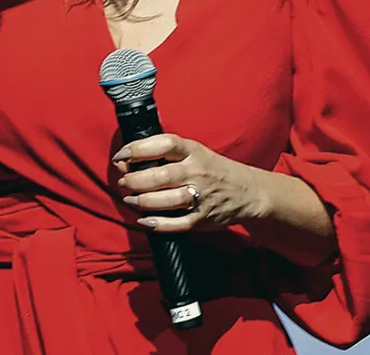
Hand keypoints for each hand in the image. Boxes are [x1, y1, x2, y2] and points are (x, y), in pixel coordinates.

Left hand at [114, 134, 269, 232]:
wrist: (248, 191)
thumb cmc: (213, 169)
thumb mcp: (194, 152)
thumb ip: (167, 154)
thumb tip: (129, 159)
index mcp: (194, 151)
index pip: (164, 145)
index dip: (138, 149)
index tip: (121, 156)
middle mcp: (197, 172)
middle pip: (161, 176)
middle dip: (135, 180)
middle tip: (123, 182)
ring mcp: (201, 196)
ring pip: (167, 200)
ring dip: (142, 201)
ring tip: (129, 199)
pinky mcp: (203, 219)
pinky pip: (177, 223)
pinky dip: (158, 224)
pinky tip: (144, 220)